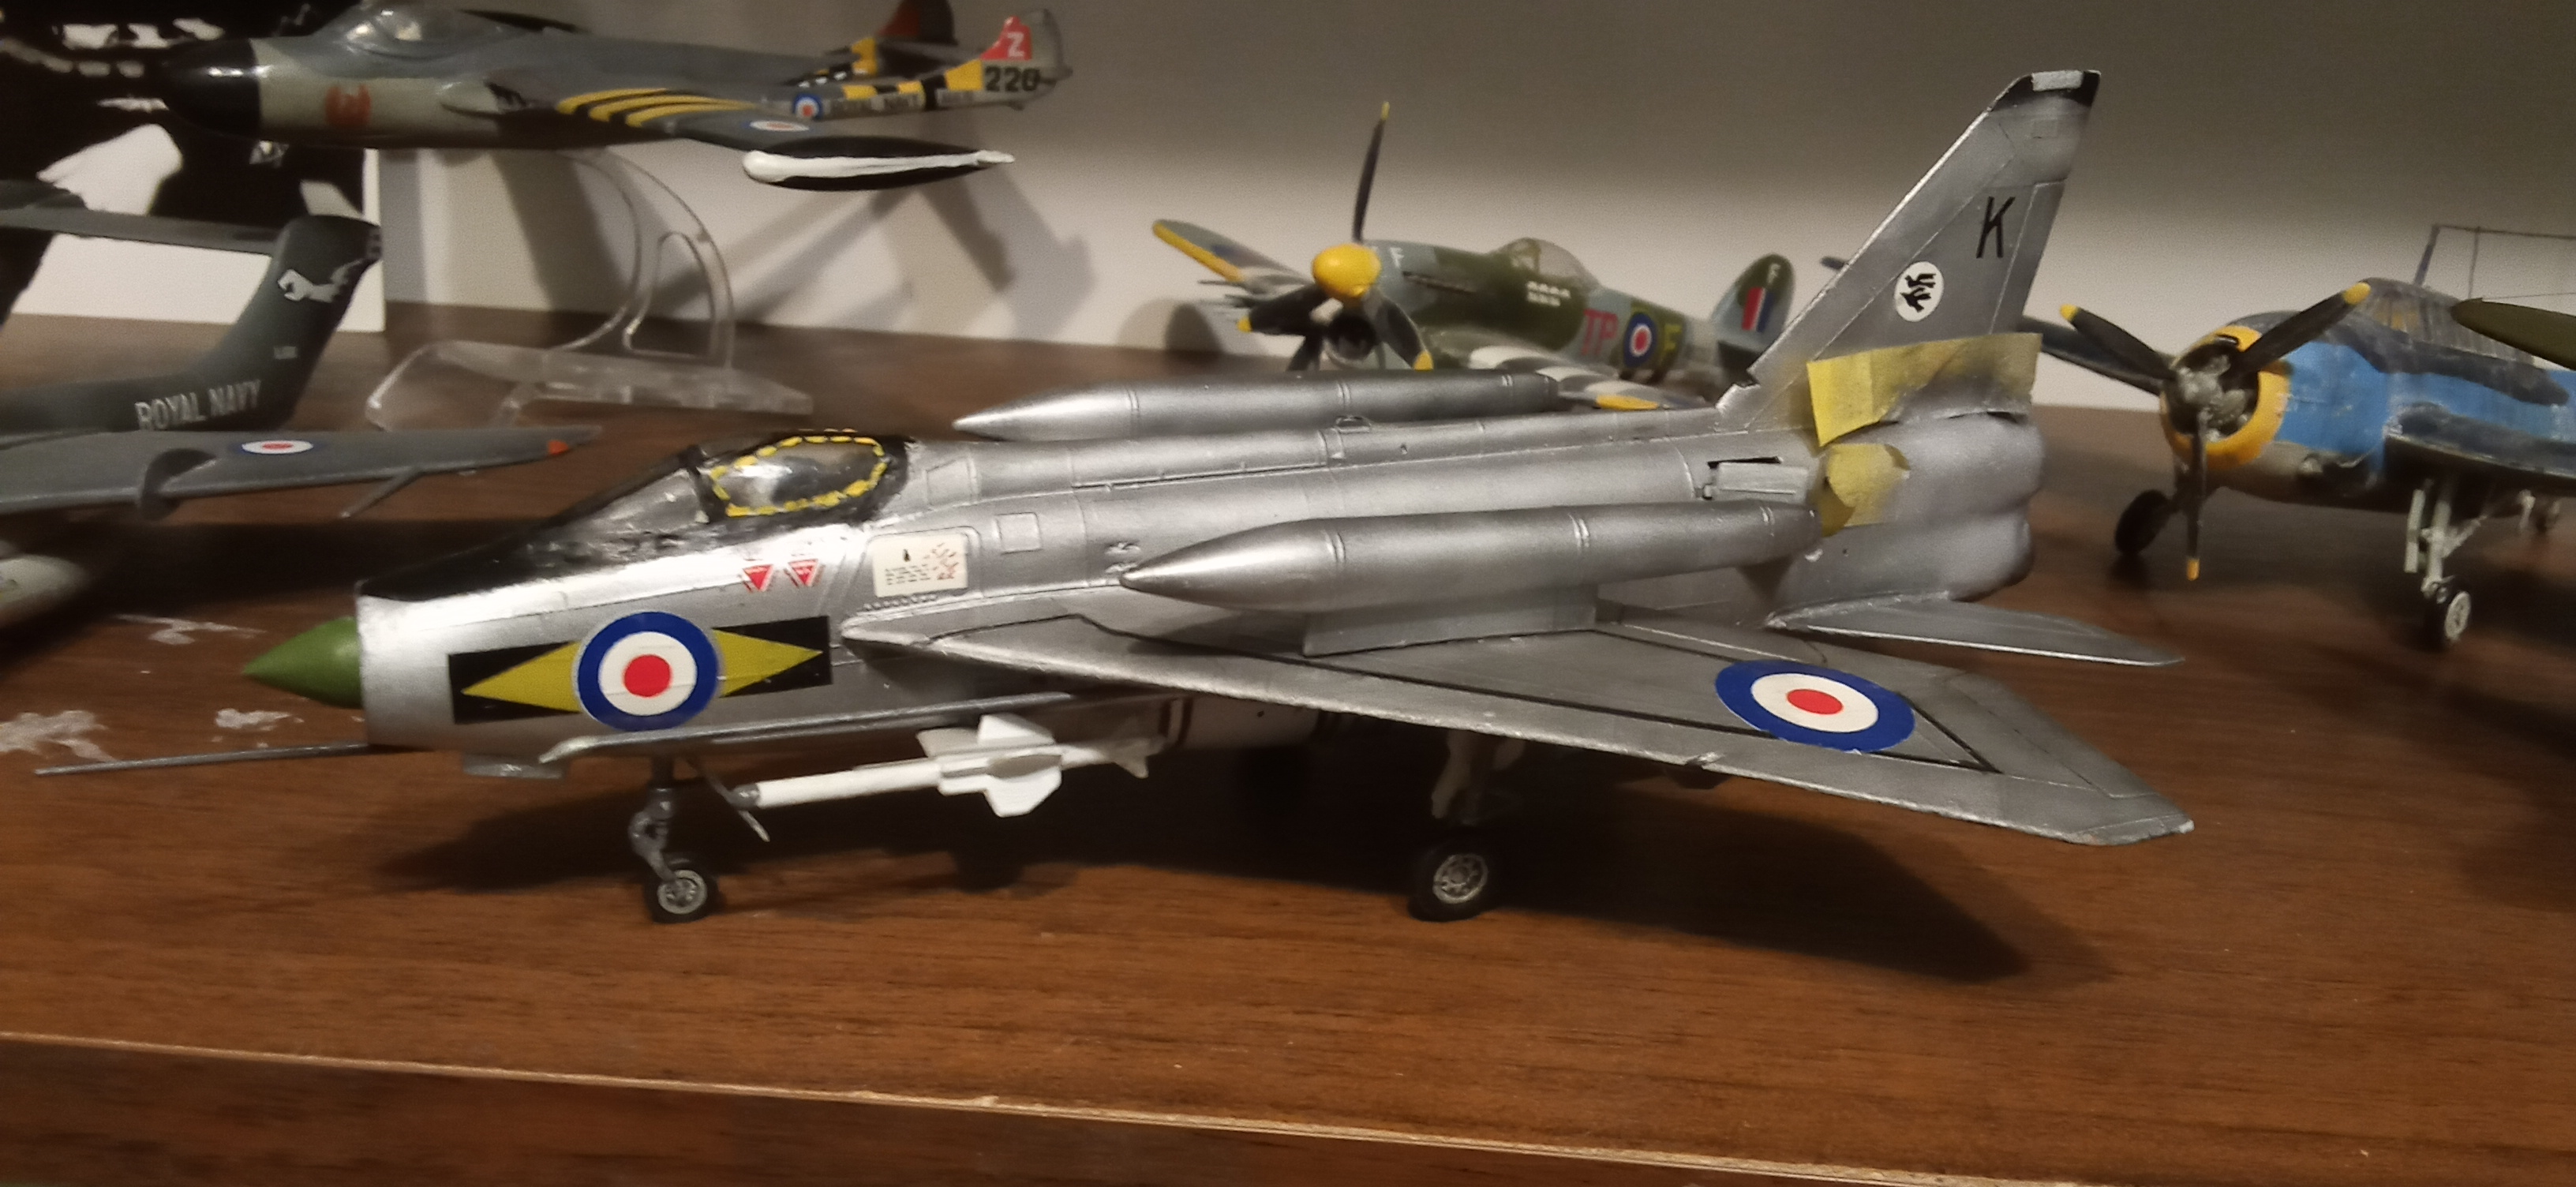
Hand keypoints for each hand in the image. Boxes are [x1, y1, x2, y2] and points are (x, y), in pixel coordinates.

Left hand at [38, 124, 183, 213]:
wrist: (147, 154)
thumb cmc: (112, 152)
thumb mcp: (83, 155)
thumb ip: (60, 167)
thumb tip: (41, 178)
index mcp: (81, 180)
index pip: (59, 200)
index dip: (54, 206)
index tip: (54, 208)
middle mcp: (97, 195)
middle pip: (77, 216)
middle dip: (73, 218)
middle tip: (73, 220)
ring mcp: (115, 206)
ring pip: (97, 224)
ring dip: (91, 225)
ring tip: (91, 225)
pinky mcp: (132, 213)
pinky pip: (117, 226)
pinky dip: (111, 227)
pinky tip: (109, 223)